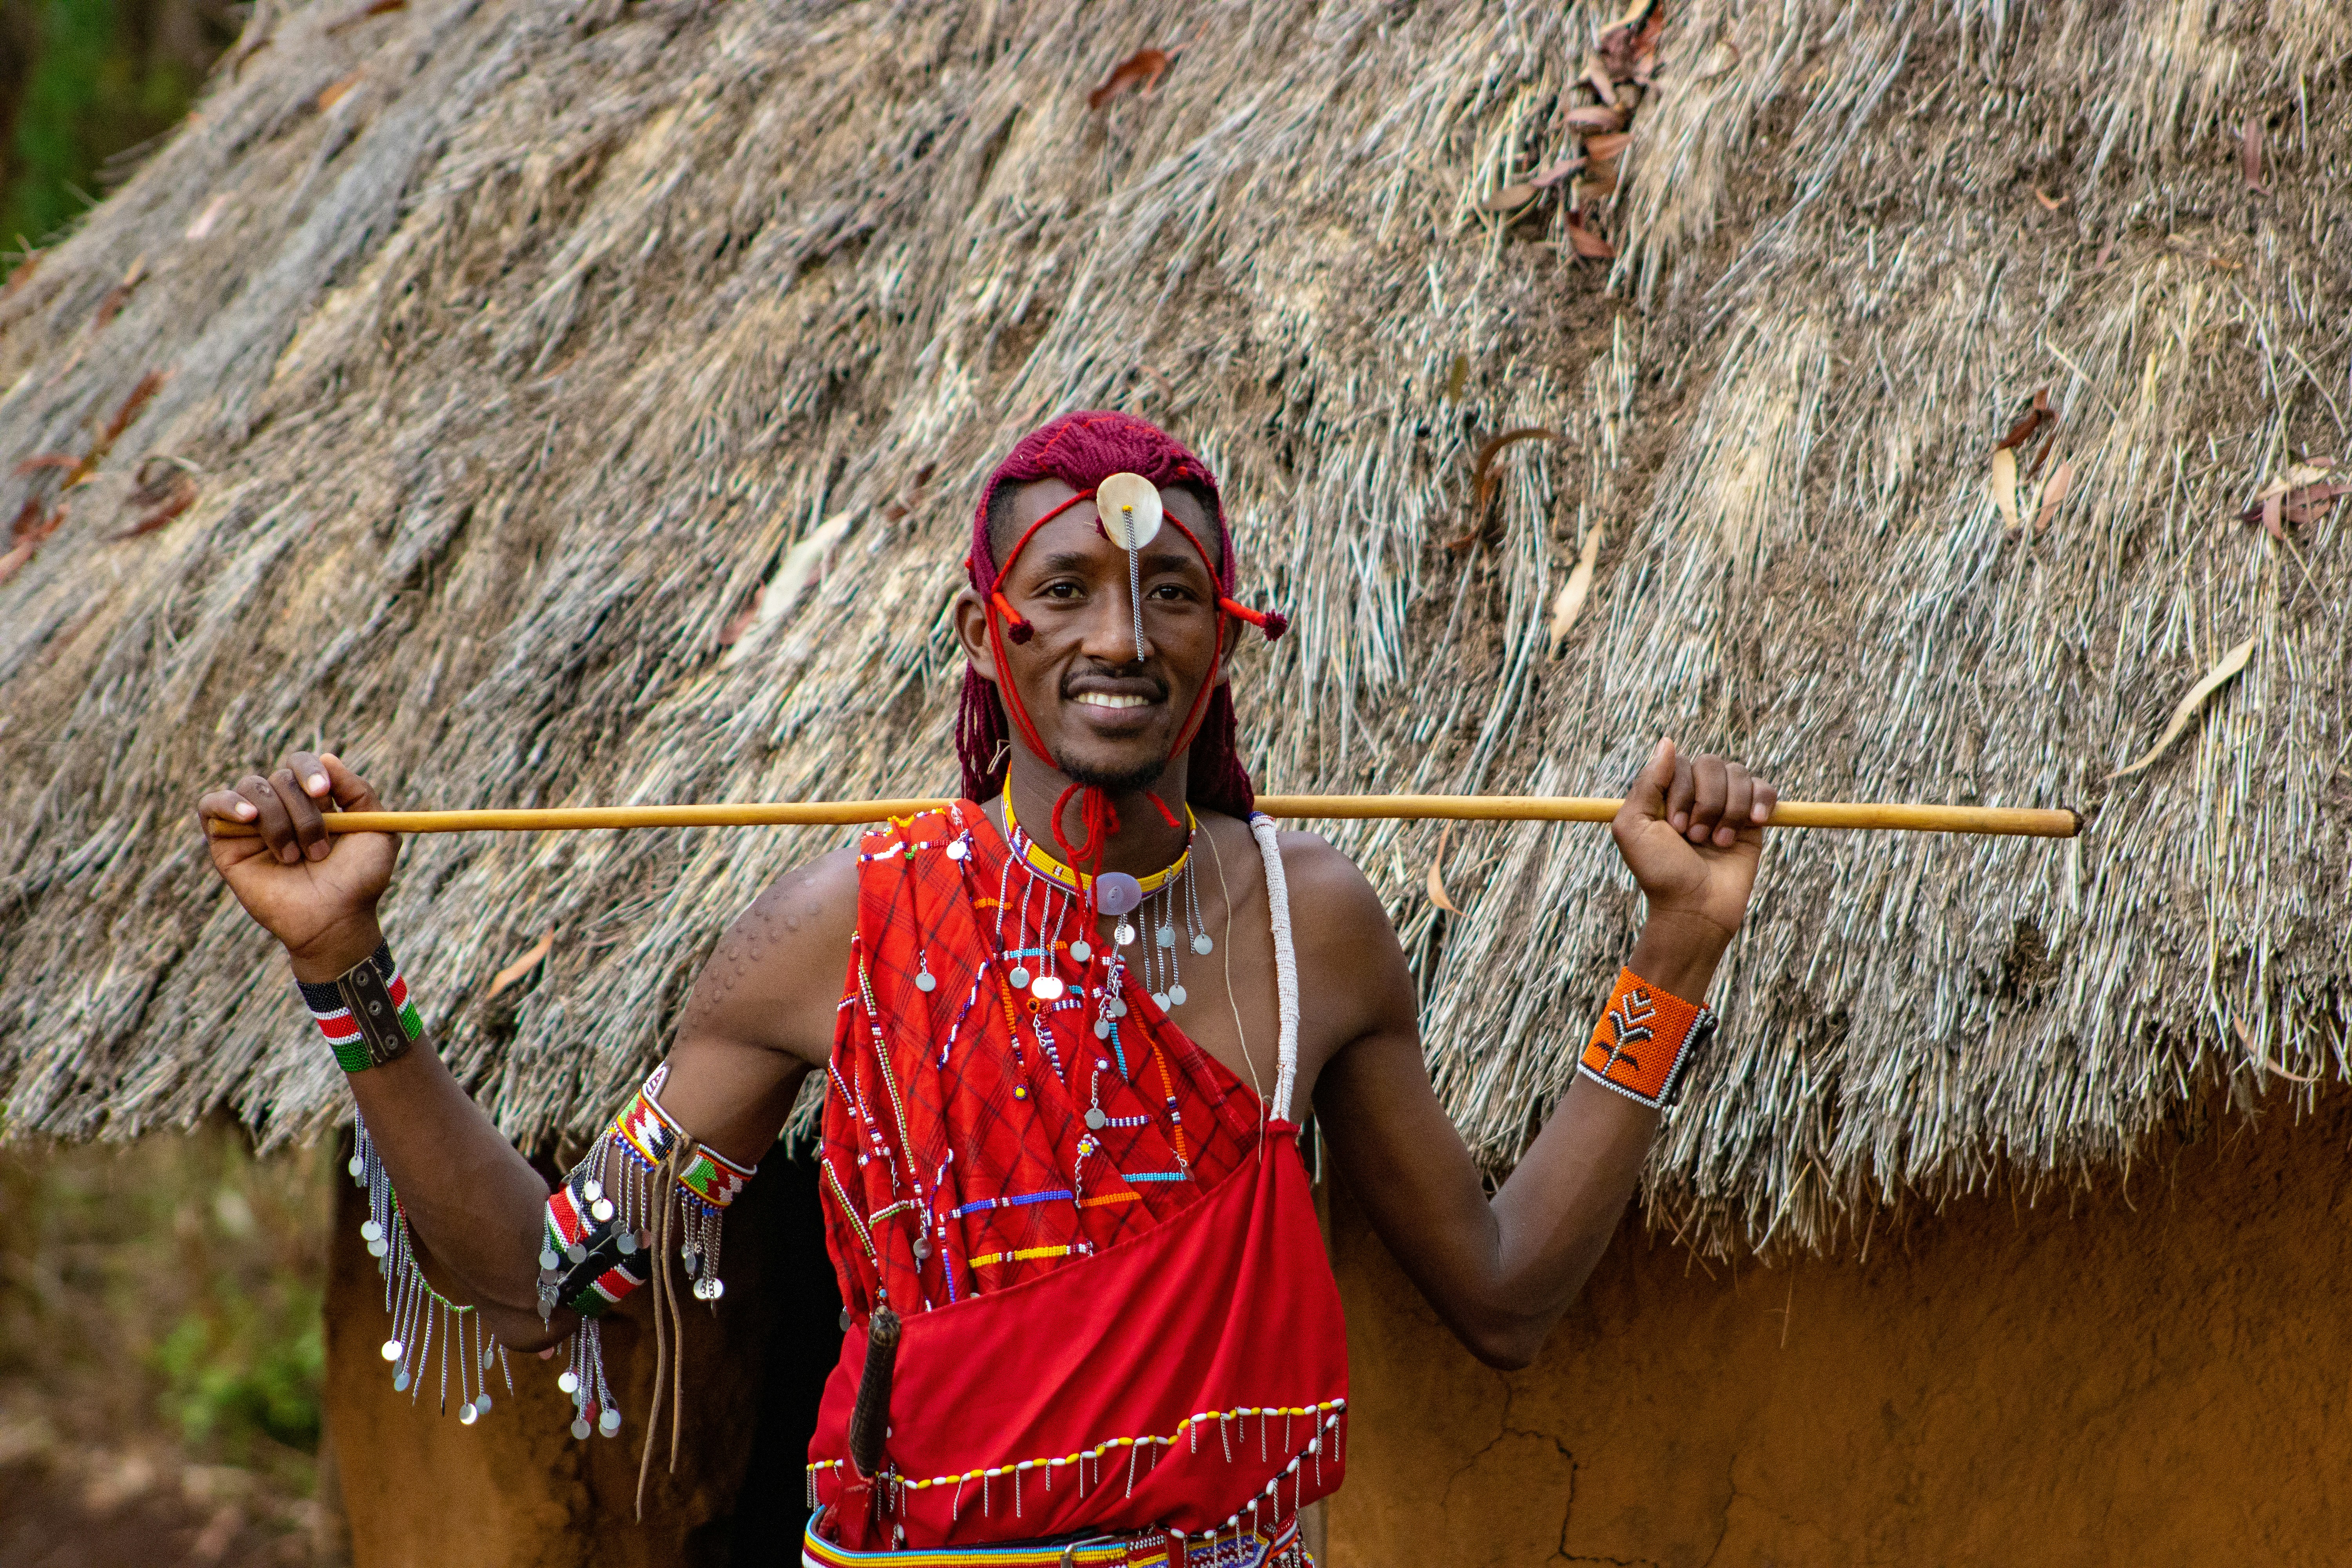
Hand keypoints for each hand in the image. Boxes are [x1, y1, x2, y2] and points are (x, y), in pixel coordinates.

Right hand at [195, 751, 398, 979]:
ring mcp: (252, 824)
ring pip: (252, 788)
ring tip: (293, 856)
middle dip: (303, 813)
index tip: (322, 792)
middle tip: (318, 851)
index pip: (301, 764)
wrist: (334, 920)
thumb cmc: (359, 879)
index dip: (309, 771)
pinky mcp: (225, 843)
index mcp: (313, 800)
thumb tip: (326, 757)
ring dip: (278, 820)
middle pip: (280, 778)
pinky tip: (249, 818)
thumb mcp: (377, 830)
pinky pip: (210, 805)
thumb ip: (359, 791)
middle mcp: (281, 807)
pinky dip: (227, 804)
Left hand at [1611, 739, 1776, 995]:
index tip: (1675, 828)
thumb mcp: (1634, 827)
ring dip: (1729, 809)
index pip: (1680, 763)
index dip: (1681, 791)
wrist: (1695, 908)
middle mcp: (1696, 794)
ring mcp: (1725, 805)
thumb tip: (1667, 741)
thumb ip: (1646, 783)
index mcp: (1666, 793)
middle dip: (1706, 802)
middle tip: (1695, 839)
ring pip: (1738, 774)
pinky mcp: (1752, 820)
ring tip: (1718, 843)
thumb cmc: (1660, 872)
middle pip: (1711, 764)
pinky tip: (1755, 822)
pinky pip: (1764, 788)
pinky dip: (1761, 801)